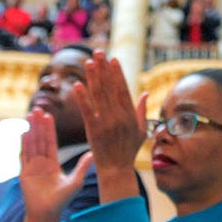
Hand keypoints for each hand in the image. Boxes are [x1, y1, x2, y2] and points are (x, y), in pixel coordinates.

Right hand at [19, 108, 93, 221]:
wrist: (47, 214)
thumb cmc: (62, 200)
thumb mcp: (76, 181)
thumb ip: (83, 166)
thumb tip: (94, 153)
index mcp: (52, 164)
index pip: (50, 142)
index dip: (49, 129)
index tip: (49, 115)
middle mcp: (41, 164)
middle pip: (39, 140)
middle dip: (38, 125)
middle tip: (38, 108)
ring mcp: (31, 167)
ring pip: (31, 144)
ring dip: (30, 130)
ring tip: (30, 115)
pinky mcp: (24, 173)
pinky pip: (24, 155)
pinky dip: (24, 144)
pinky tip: (24, 132)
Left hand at [72, 52, 147, 202]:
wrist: (116, 170)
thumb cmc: (128, 150)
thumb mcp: (140, 130)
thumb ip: (140, 110)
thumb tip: (145, 92)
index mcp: (130, 115)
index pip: (123, 89)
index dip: (117, 73)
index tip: (113, 59)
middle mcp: (119, 116)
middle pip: (110, 88)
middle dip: (103, 68)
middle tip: (98, 52)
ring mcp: (106, 123)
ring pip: (99, 95)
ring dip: (93, 77)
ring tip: (88, 61)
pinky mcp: (94, 130)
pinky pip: (87, 110)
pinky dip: (82, 97)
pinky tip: (77, 84)